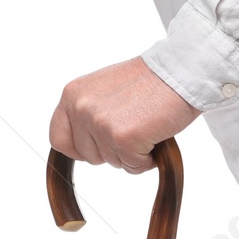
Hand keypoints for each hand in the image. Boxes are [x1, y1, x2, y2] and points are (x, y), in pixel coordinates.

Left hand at [49, 57, 197, 172]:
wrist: (180, 71)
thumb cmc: (149, 81)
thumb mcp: (104, 89)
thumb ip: (88, 111)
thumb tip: (82, 142)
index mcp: (73, 94)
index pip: (59, 138)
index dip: (79, 149)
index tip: (98, 147)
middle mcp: (81, 108)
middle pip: (88, 156)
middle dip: (112, 150)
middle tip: (134, 127)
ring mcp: (101, 123)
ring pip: (113, 162)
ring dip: (133, 153)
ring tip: (146, 126)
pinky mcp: (123, 138)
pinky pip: (133, 167)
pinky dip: (148, 159)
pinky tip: (155, 136)